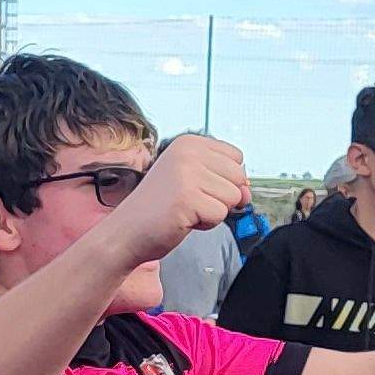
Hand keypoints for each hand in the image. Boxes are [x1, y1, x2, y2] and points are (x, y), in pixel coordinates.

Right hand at [109, 135, 251, 263]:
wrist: (127, 231)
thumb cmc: (161, 208)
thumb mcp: (194, 181)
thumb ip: (224, 179)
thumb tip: (247, 192)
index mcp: (189, 142)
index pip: (237, 157)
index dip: (224, 179)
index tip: (198, 187)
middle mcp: (188, 152)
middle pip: (238, 177)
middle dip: (221, 197)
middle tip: (190, 201)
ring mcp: (187, 174)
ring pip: (232, 198)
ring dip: (213, 211)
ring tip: (186, 209)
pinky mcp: (187, 198)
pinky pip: (220, 215)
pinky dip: (205, 224)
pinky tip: (183, 219)